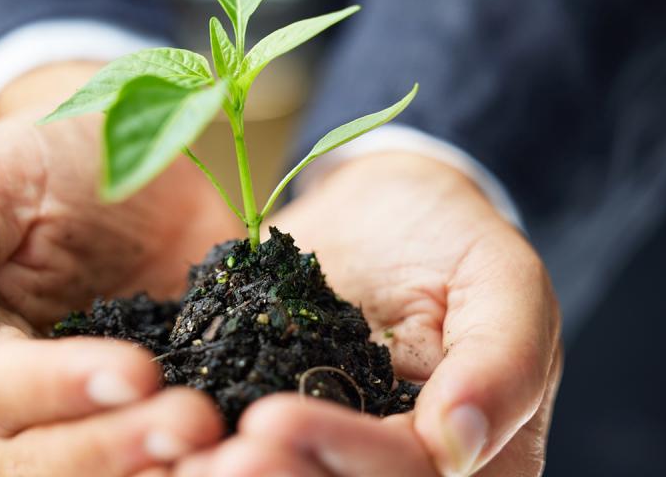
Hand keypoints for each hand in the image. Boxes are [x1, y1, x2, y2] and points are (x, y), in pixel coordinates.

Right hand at [0, 62, 238, 473]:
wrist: (129, 163)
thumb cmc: (45, 162)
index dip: (57, 389)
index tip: (135, 372)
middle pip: (35, 465)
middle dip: (115, 448)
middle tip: (194, 420)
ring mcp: (67, 434)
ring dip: (156, 473)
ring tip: (225, 452)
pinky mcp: (134, 432)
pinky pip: (152, 469)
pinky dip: (192, 469)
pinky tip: (239, 454)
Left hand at [175, 152, 561, 475]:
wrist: (384, 215)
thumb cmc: (456, 241)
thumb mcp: (503, 280)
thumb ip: (502, 361)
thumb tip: (457, 446)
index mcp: (479, 463)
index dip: (348, 457)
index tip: (274, 419)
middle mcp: (400, 473)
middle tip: (216, 457)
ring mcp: (337, 460)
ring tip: (182, 457)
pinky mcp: (281, 438)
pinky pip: (249, 459)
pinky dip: (200, 458)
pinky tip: (162, 444)